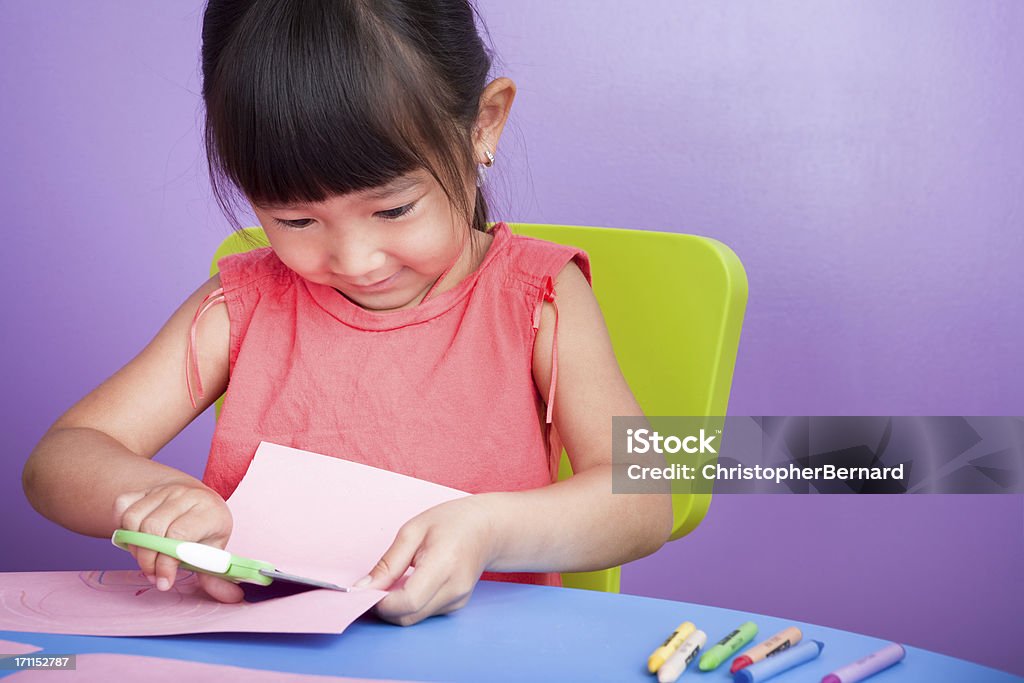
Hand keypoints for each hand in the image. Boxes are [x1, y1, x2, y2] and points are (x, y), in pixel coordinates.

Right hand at [113, 482, 243, 603]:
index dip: (166, 562)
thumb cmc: (206, 529)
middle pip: (152, 528)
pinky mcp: (145, 489)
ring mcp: (164, 489)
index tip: (164, 582)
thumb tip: (233, 597)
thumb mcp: (215, 551)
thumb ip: (217, 577)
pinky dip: (122, 526)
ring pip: (133, 519)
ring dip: (133, 546)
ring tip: (146, 558)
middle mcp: (186, 495)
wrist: (198, 499)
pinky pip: (121, 507)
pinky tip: (136, 537)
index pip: (178, 535)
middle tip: (153, 575)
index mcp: (209, 510)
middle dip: (147, 559)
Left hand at [356, 495, 496, 625]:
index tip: (365, 590)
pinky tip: (410, 584)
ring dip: (396, 607)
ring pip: (414, 618)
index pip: (407, 601)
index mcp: (444, 564)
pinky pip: (424, 613)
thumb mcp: (413, 530)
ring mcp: (458, 600)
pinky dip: (410, 605)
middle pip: (408, 616)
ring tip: (393, 581)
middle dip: (384, 607)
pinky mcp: (457, 606)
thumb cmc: (451, 522)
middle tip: (374, 586)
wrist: (488, 529)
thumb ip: (388, 562)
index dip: (381, 602)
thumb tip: (363, 588)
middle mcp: (454, 588)